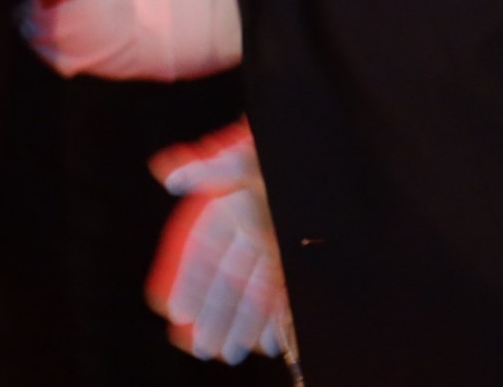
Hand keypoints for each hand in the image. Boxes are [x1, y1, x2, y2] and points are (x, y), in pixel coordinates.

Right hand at [145, 119, 290, 363]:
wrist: (335, 151)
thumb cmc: (286, 149)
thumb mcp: (250, 155)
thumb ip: (211, 169)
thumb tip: (167, 179)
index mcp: (233, 207)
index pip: (204, 252)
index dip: (189, 282)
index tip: (174, 311)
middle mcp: (253, 231)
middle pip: (229, 281)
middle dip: (215, 316)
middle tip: (202, 349)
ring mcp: (278, 245)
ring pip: (256, 293)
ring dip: (242, 325)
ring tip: (230, 354)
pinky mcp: (302, 257)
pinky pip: (287, 293)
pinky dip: (278, 318)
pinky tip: (271, 343)